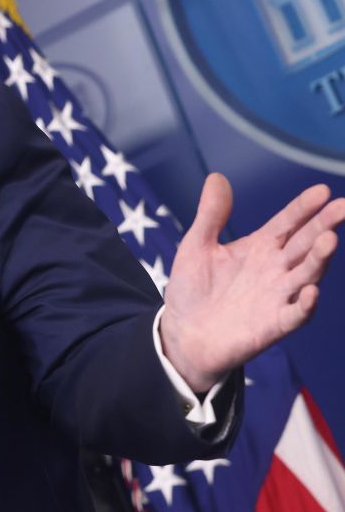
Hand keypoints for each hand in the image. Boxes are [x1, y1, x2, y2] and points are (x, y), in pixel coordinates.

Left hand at [160, 174, 344, 391]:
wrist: (183, 334)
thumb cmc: (192, 289)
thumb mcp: (196, 246)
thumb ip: (211, 215)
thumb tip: (216, 176)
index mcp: (260, 247)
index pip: (288, 223)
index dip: (303, 208)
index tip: (322, 191)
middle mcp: (276, 269)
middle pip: (305, 243)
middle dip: (325, 225)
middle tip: (343, 206)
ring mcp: (278, 296)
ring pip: (307, 274)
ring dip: (320, 258)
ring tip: (330, 239)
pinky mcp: (274, 324)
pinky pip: (296, 314)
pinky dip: (306, 304)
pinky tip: (311, 291)